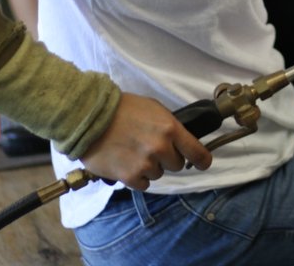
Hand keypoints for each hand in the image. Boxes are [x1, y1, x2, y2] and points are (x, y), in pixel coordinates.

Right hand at [80, 93, 212, 190]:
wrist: (90, 117)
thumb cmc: (123, 109)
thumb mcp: (154, 109)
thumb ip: (169, 126)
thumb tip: (181, 140)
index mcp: (170, 129)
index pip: (197, 152)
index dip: (203, 160)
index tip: (203, 163)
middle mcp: (161, 148)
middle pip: (177, 164)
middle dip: (167, 158)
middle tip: (151, 148)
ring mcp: (145, 163)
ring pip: (158, 174)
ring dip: (149, 167)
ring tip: (134, 152)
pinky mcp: (129, 176)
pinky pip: (143, 184)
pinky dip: (137, 177)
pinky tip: (127, 163)